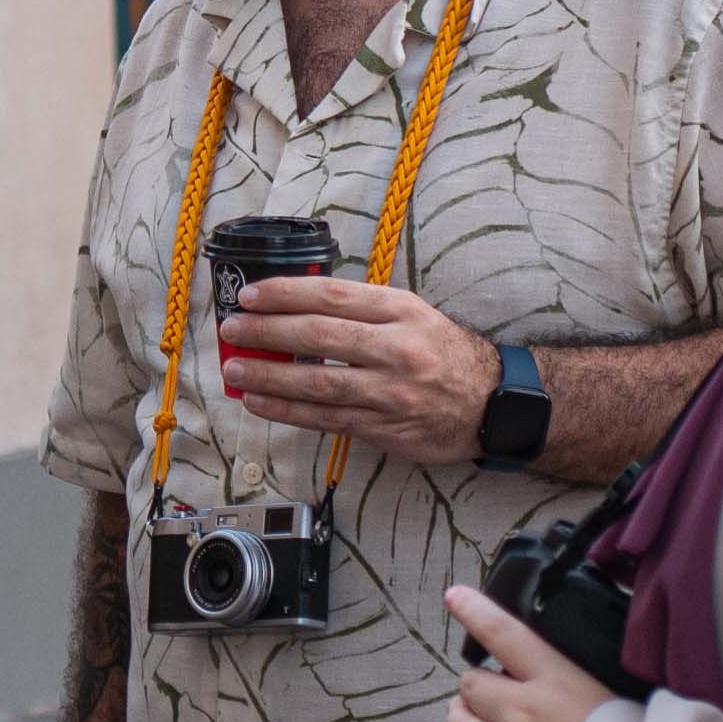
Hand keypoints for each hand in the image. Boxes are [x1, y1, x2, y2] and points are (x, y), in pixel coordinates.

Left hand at [218, 277, 496, 462]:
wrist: (490, 404)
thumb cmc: (443, 353)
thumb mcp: (413, 314)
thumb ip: (364, 309)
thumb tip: (297, 304)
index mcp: (402, 311)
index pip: (333, 297)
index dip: (286, 294)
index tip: (251, 295)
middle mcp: (396, 348)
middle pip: (319, 336)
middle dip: (267, 331)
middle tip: (232, 328)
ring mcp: (389, 391)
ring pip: (317, 382)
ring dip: (268, 374)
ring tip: (234, 368)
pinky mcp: (382, 427)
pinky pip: (325, 418)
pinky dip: (286, 410)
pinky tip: (258, 401)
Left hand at [385, 582, 598, 721]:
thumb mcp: (628, 696)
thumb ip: (601, 682)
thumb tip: (604, 678)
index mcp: (555, 681)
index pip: (502, 633)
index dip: (473, 611)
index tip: (453, 597)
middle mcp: (522, 714)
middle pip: (471, 687)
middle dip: (474, 691)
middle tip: (490, 700)